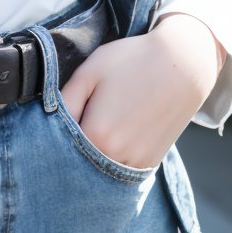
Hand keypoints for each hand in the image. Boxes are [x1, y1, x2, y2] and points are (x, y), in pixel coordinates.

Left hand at [58, 13, 225, 170]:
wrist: (183, 65)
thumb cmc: (132, 61)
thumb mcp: (90, 71)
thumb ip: (64, 100)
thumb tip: (48, 119)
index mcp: (95, 135)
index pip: (58, 146)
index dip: (53, 133)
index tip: (58, 119)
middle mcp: (114, 158)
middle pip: (78, 162)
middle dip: (71, 147)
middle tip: (76, 122)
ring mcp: (135, 164)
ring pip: (99, 171)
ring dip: (91, 157)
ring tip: (99, 125)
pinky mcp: (150, 164)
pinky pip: (119, 171)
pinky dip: (110, 159)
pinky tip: (114, 135)